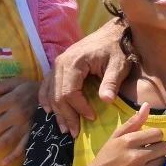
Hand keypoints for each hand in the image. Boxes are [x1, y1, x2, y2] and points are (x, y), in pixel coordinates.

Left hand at [0, 79, 38, 163]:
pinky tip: (2, 163)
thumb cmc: (32, 89)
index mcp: (12, 100)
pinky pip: (23, 147)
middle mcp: (17, 115)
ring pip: (5, 141)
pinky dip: (13, 156)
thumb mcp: (17, 82)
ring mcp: (26, 127)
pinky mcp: (34, 134)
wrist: (57, 96)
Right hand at [40, 18, 130, 135]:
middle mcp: (60, 63)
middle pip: (57, 95)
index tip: (92, 118)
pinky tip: (49, 111)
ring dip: (56, 111)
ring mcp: (57, 64)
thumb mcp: (119, 65)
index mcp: (74, 63)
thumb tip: (106, 100)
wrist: (114, 32)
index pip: (70, 92)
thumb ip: (111, 82)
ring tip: (64, 128)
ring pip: (50, 92)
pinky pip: (47, 85)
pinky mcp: (59, 66)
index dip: (79, 108)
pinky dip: (46, 99)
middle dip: (66, 115)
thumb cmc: (119, 49)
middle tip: (74, 133)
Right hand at [75, 104, 165, 165]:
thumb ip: (133, 122)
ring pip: (163, 161)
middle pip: (165, 147)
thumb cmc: (107, 156)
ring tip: (145, 163)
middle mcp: (136, 157)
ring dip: (157, 160)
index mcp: (129, 141)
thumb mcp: (116, 136)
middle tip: (149, 152)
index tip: (149, 141)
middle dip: (159, 148)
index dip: (155, 136)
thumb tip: (147, 105)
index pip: (159, 133)